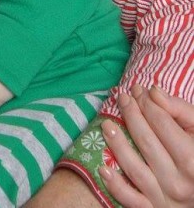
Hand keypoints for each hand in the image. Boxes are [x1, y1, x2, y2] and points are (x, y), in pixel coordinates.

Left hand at [99, 85, 193, 206]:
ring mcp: (165, 199)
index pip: (162, 124)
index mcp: (193, 159)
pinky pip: (131, 201)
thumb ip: (180, 110)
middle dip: (131, 115)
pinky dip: (115, 186)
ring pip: (134, 168)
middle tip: (122, 98)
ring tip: (106, 124)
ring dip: (117, 145)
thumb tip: (153, 92)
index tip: (138, 89)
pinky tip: (102, 168)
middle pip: (146, 142)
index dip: (147, 102)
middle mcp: (179, 181)